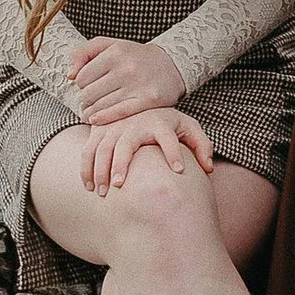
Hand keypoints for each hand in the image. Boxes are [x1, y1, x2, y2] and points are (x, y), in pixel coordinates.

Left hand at [69, 34, 185, 122]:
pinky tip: (95, 120)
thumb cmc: (133, 57)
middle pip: (89, 94)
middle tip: (92, 100)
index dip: (81, 84)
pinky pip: (118, 113)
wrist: (171, 65)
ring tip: (92, 111)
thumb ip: (83, 53)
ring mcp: (137, 85)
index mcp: (115, 52)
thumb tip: (70, 75)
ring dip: (91, 112)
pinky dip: (102, 119)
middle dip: (86, 99)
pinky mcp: (147, 100)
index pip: (81, 78)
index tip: (89, 85)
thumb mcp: (109, 46)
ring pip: (100, 106)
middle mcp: (126, 67)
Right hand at [76, 107, 215, 194]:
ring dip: (99, 170)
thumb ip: (202, 145)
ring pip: (102, 147)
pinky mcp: (100, 130)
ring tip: (101, 192)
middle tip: (119, 185)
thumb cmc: (170, 122)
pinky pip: (89, 150)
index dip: (174, 153)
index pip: (168, 137)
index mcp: (160, 122)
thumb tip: (208, 168)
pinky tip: (89, 186)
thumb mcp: (189, 128)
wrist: (143, 101)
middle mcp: (136, 122)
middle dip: (120, 163)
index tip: (178, 172)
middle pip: (126, 143)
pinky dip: (85, 168)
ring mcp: (116, 125)